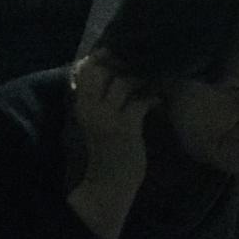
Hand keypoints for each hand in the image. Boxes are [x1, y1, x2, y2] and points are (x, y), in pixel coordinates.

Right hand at [71, 53, 156, 182]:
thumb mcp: (95, 122)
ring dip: (143, 78)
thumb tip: (116, 74)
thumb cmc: (104, 153)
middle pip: (103, 70)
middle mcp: (89, 109)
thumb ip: (100, 100)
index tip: (122, 51)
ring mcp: (107, 119)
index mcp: (80, 106)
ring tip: (154, 80)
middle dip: (124, 61)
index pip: (85, 70)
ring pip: (123, 82)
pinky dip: (152, 98)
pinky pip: (140, 102)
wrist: (106, 187)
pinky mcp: (125, 129)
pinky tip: (158, 101)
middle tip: (143, 62)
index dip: (103, 56)